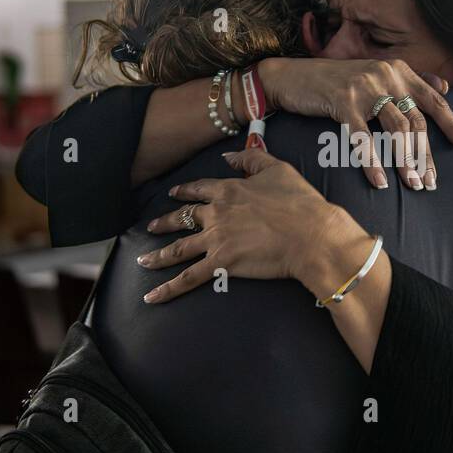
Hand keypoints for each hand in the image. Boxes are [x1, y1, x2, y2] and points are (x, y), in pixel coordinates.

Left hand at [138, 149, 372, 303]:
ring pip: (178, 249)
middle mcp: (216, 214)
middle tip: (151, 228)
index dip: (184, 191)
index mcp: (228, 190)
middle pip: (182, 218)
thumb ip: (250, 158)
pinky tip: (152, 297)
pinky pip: (188, 278)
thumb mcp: (277, 168)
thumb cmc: (300, 202)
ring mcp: (216, 240)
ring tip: (142, 261)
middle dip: (164, 223)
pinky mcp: (221, 264)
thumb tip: (228, 156)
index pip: (198, 189)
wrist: (310, 234)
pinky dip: (168, 289)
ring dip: (158, 256)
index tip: (173, 194)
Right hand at [256, 58, 452, 191]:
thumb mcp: (376, 75)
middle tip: (432, 183)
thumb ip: (411, 80)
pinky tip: (380, 182)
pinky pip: (363, 137)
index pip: (435, 101)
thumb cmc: (336, 82)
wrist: (292, 76)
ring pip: (396, 129)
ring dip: (406, 161)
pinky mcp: (343, 101)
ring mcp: (365, 87)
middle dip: (427, 155)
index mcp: (399, 70)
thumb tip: (446, 89)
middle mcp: (387, 75)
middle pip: (417, 121)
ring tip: (414, 185)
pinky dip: (372, 162)